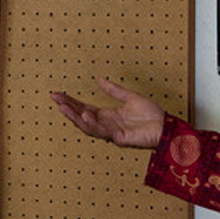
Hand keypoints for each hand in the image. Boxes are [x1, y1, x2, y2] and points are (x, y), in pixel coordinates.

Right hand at [50, 78, 164, 148]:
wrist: (164, 126)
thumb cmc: (151, 114)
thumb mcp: (130, 97)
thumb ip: (114, 90)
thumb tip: (100, 80)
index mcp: (107, 115)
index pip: (84, 108)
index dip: (71, 102)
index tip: (58, 94)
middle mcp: (106, 124)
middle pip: (81, 116)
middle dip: (67, 108)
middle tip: (55, 98)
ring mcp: (111, 132)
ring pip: (87, 126)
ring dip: (74, 117)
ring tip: (63, 107)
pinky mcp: (118, 138)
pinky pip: (101, 131)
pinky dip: (91, 123)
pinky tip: (84, 114)